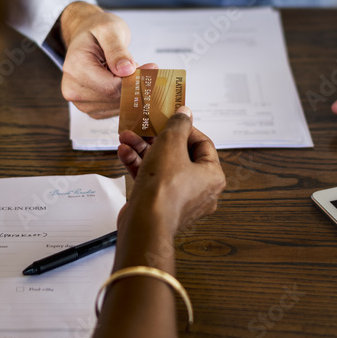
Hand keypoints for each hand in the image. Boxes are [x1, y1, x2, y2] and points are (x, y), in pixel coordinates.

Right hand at [60, 2, 148, 117]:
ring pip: (118, 106)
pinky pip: (116, 110)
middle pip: (115, 98)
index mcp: (75, 68)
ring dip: (131, 91)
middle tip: (145, 67)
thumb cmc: (97, 30)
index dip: (135, 80)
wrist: (86, 36)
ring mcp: (80, 101)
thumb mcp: (109, 29)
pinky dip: (126, 97)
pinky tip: (123, 81)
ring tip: (128, 71)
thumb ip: (118, 49)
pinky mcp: (90, 108)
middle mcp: (73, 88)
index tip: (152, 68)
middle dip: (135, 84)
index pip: (111, 87)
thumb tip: (127, 70)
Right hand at [118, 106, 225, 235]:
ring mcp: (180, 199)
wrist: (145, 223)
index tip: (170, 120)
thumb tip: (185, 114)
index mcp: (212, 176)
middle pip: (179, 155)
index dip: (185, 129)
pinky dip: (140, 166)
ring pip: (163, 166)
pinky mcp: (162, 205)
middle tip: (144, 128)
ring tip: (127, 138)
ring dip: (143, 150)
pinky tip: (124, 153)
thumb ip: (178, 125)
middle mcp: (200, 189)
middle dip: (156, 139)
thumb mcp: (170, 144)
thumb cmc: (164, 188)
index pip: (202, 144)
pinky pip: (153, 180)